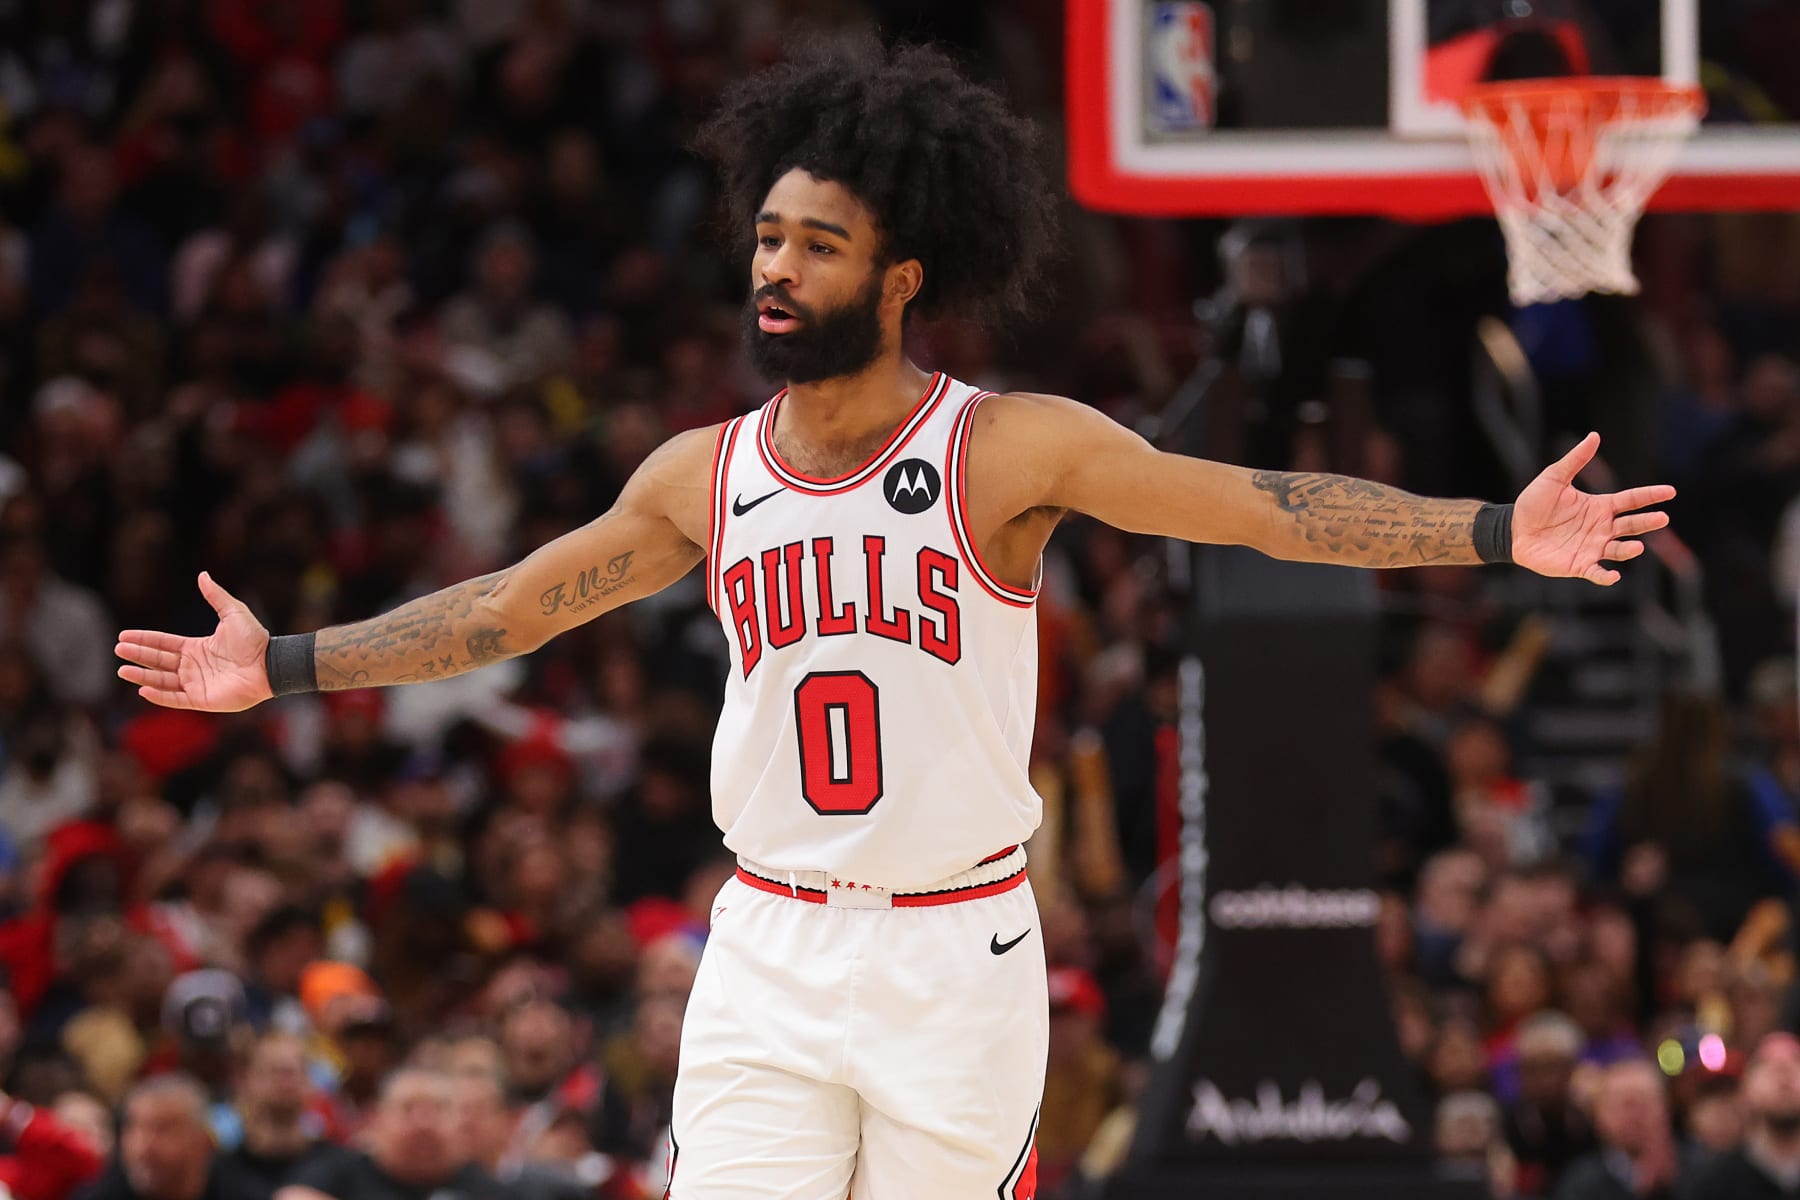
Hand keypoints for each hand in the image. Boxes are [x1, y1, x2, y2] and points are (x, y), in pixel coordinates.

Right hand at [115, 572, 272, 710]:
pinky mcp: (202, 699)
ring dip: (142, 675)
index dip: (145, 639)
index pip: (164, 643)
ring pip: (162, 680)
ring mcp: (197, 683)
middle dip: (138, 655)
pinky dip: (159, 696)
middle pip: (159, 660)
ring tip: (122, 670)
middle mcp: (194, 666)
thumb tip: (202, 575)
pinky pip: (176, 699)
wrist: (270, 664)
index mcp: (197, 647)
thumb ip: (216, 596)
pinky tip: (142, 689)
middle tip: (118, 650)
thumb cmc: (255, 640)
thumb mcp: (233, 612)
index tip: (123, 635)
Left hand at [1513, 433, 1674, 585]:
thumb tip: (1594, 436)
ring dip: (1628, 550)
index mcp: (1599, 506)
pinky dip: (1606, 576)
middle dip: (1647, 523)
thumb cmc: (1534, 503)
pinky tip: (1613, 576)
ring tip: (1637, 546)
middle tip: (1662, 518)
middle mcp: (1601, 528)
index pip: (1631, 500)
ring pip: (1618, 550)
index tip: (1670, 491)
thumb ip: (1575, 460)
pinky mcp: (1578, 565)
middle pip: (1631, 525)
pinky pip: (1596, 572)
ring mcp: (1591, 547)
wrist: (1512, 529)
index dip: (1650, 496)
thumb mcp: (1554, 477)